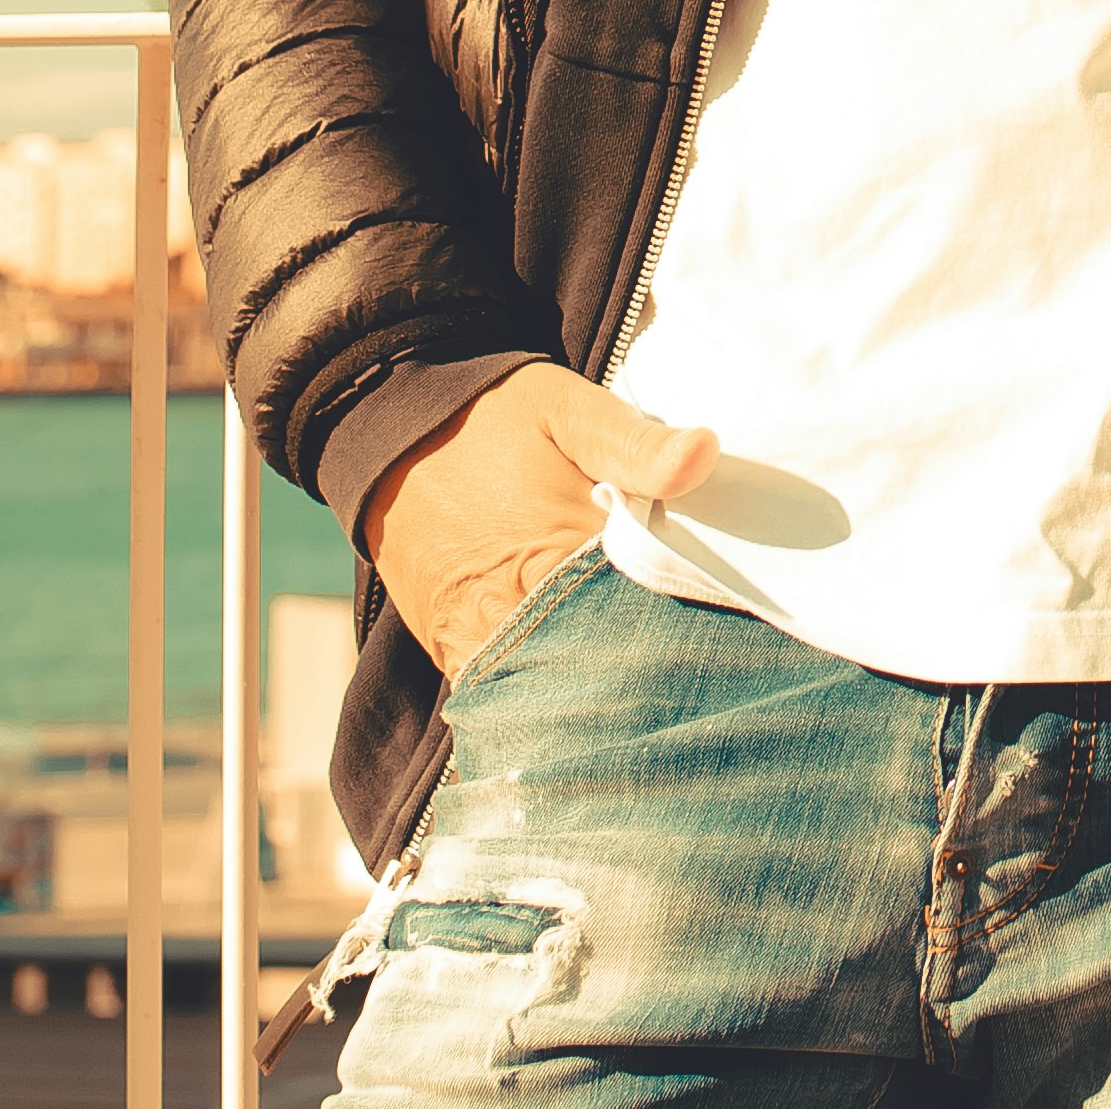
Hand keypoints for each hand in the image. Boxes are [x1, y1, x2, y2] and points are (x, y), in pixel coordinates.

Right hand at [360, 365, 712, 676]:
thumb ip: (637, 442)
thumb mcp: (569, 410)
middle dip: (647, 673)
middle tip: (687, 671)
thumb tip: (704, 454)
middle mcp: (513, 615)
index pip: (646, 622)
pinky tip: (578, 688)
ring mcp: (477, 645)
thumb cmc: (493, 420)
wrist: (391, 433)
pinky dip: (543, 700)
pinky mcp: (452, 656)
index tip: (719, 628)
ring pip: (552, 698)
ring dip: (594, 693)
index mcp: (558, 555)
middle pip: (603, 675)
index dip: (688, 627)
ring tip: (638, 687)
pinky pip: (507, 701)